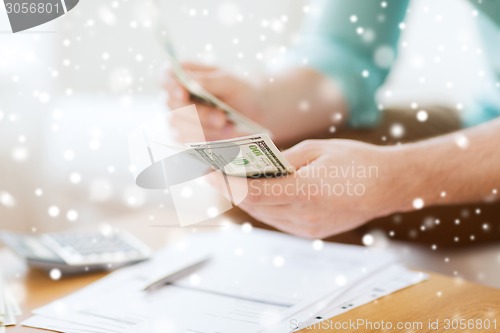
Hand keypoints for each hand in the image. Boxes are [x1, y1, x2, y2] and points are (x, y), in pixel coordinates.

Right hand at [164, 62, 262, 141]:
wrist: (255, 113)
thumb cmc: (241, 91)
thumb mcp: (230, 82)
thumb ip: (209, 81)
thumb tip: (188, 82)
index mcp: (186, 74)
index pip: (165, 76)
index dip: (169, 86)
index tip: (182, 94)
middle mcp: (178, 96)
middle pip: (172, 105)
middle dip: (198, 114)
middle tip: (222, 119)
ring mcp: (181, 118)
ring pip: (179, 127)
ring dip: (204, 130)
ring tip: (230, 129)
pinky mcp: (187, 136)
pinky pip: (186, 142)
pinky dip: (205, 141)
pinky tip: (223, 139)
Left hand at [210, 139, 400, 238]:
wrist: (390, 185)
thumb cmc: (358, 161)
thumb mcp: (316, 149)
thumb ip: (282, 160)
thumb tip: (255, 165)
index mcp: (306, 192)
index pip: (253, 192)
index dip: (226, 183)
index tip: (208, 171)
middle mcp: (305, 216)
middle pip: (253, 206)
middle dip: (229, 190)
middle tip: (213, 173)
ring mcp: (308, 228)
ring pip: (263, 215)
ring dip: (244, 199)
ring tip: (229, 181)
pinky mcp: (312, 232)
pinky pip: (277, 220)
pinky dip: (262, 206)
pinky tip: (256, 191)